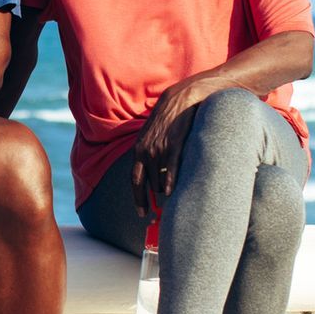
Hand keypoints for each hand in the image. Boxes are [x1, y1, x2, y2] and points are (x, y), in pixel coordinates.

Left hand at [131, 76, 219, 213]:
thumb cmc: (166, 120)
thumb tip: (152, 175)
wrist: (180, 100)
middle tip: (157, 212)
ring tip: (170, 199)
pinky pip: (171, 168)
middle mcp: (146, 151)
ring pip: (159, 178)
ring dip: (163, 191)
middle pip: (148, 183)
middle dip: (152, 198)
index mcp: (138, 150)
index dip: (137, 198)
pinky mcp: (174, 144)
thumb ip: (148, 154)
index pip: (135, 180)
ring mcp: (159, 148)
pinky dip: (169, 181)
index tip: (141, 213)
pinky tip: (170, 191)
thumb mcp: (151, 136)